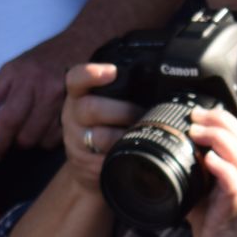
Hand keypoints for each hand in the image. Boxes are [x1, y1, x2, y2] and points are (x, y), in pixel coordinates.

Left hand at [0, 30, 90, 161]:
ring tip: (31, 126)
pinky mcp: (78, 111)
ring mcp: (65, 101)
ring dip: (33, 140)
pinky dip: (49, 138)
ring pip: (43, 140)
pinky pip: (59, 139)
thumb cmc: (38, 62)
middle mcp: (46, 90)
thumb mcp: (10, 71)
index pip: (8, 118)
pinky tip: (47, 126)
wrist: (75, 46)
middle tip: (14, 134)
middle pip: (26, 135)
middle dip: (16, 141)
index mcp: (25, 79)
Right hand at [59, 62, 142, 195]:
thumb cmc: (102, 126)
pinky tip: (128, 152)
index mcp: (78, 96)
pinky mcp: (83, 163)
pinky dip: (120, 155)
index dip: (90, 74)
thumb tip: (163, 83)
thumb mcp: (104, 103)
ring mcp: (75, 141)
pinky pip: (104, 159)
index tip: (111, 72)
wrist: (86, 165)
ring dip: (124, 135)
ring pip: (101, 136)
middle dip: (122, 111)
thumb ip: (121, 91)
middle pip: (91, 108)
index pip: (76, 80)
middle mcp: (72, 116)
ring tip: (139, 133)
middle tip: (140, 113)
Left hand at [184, 84, 236, 236]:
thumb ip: (194, 180)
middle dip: (222, 119)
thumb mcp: (204, 200)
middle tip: (198, 114)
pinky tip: (209, 161)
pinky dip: (222, 170)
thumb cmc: (220, 236)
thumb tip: (169, 164)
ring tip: (199, 131)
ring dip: (219, 139)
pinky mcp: (234, 213)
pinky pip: (234, 185)